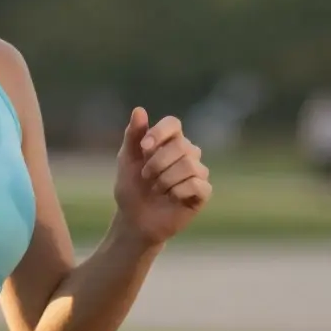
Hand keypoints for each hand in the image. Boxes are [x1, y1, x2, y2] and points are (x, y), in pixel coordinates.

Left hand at [114, 107, 211, 245]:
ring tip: (158, 189)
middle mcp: (187, 153)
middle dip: (158, 162)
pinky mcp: (203, 192)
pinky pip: (197, 184)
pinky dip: (178, 191)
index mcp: (170, 141)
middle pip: (181, 145)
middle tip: (146, 176)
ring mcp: (197, 172)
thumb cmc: (131, 188)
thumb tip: (139, 110)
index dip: (159, 133)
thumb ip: (133, 135)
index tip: (144, 147)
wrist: (135, 220)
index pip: (173, 124)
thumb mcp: (127, 160)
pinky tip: (171, 197)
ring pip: (189, 165)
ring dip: (165, 179)